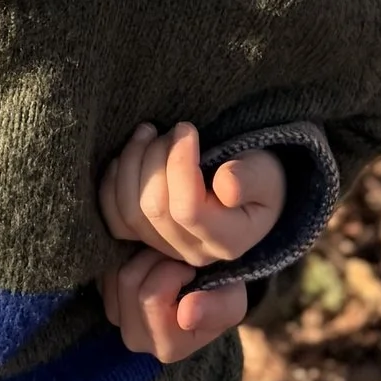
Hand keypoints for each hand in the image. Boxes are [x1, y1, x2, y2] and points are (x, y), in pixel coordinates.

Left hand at [99, 123, 284, 268]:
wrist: (246, 190)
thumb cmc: (257, 178)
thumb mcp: (266, 174)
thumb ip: (251, 178)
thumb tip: (226, 185)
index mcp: (228, 240)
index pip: (187, 209)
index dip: (179, 164)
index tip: (188, 128)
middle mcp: (193, 252)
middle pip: (154, 209)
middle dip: (156, 157)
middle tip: (172, 129)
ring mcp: (165, 249)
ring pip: (130, 212)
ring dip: (133, 163)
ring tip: (150, 132)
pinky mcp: (144, 238)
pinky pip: (115, 219)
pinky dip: (113, 184)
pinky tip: (128, 156)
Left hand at [100, 244, 250, 362]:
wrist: (205, 287)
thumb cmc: (219, 294)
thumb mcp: (232, 301)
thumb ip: (219, 309)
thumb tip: (186, 315)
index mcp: (168, 347)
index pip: (153, 297)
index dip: (175, 271)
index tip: (192, 272)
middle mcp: (137, 339)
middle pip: (130, 282)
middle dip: (156, 258)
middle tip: (178, 261)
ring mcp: (117, 321)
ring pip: (118, 272)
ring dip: (143, 255)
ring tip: (167, 261)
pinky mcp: (105, 300)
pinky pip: (107, 269)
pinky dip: (129, 257)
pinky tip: (150, 263)